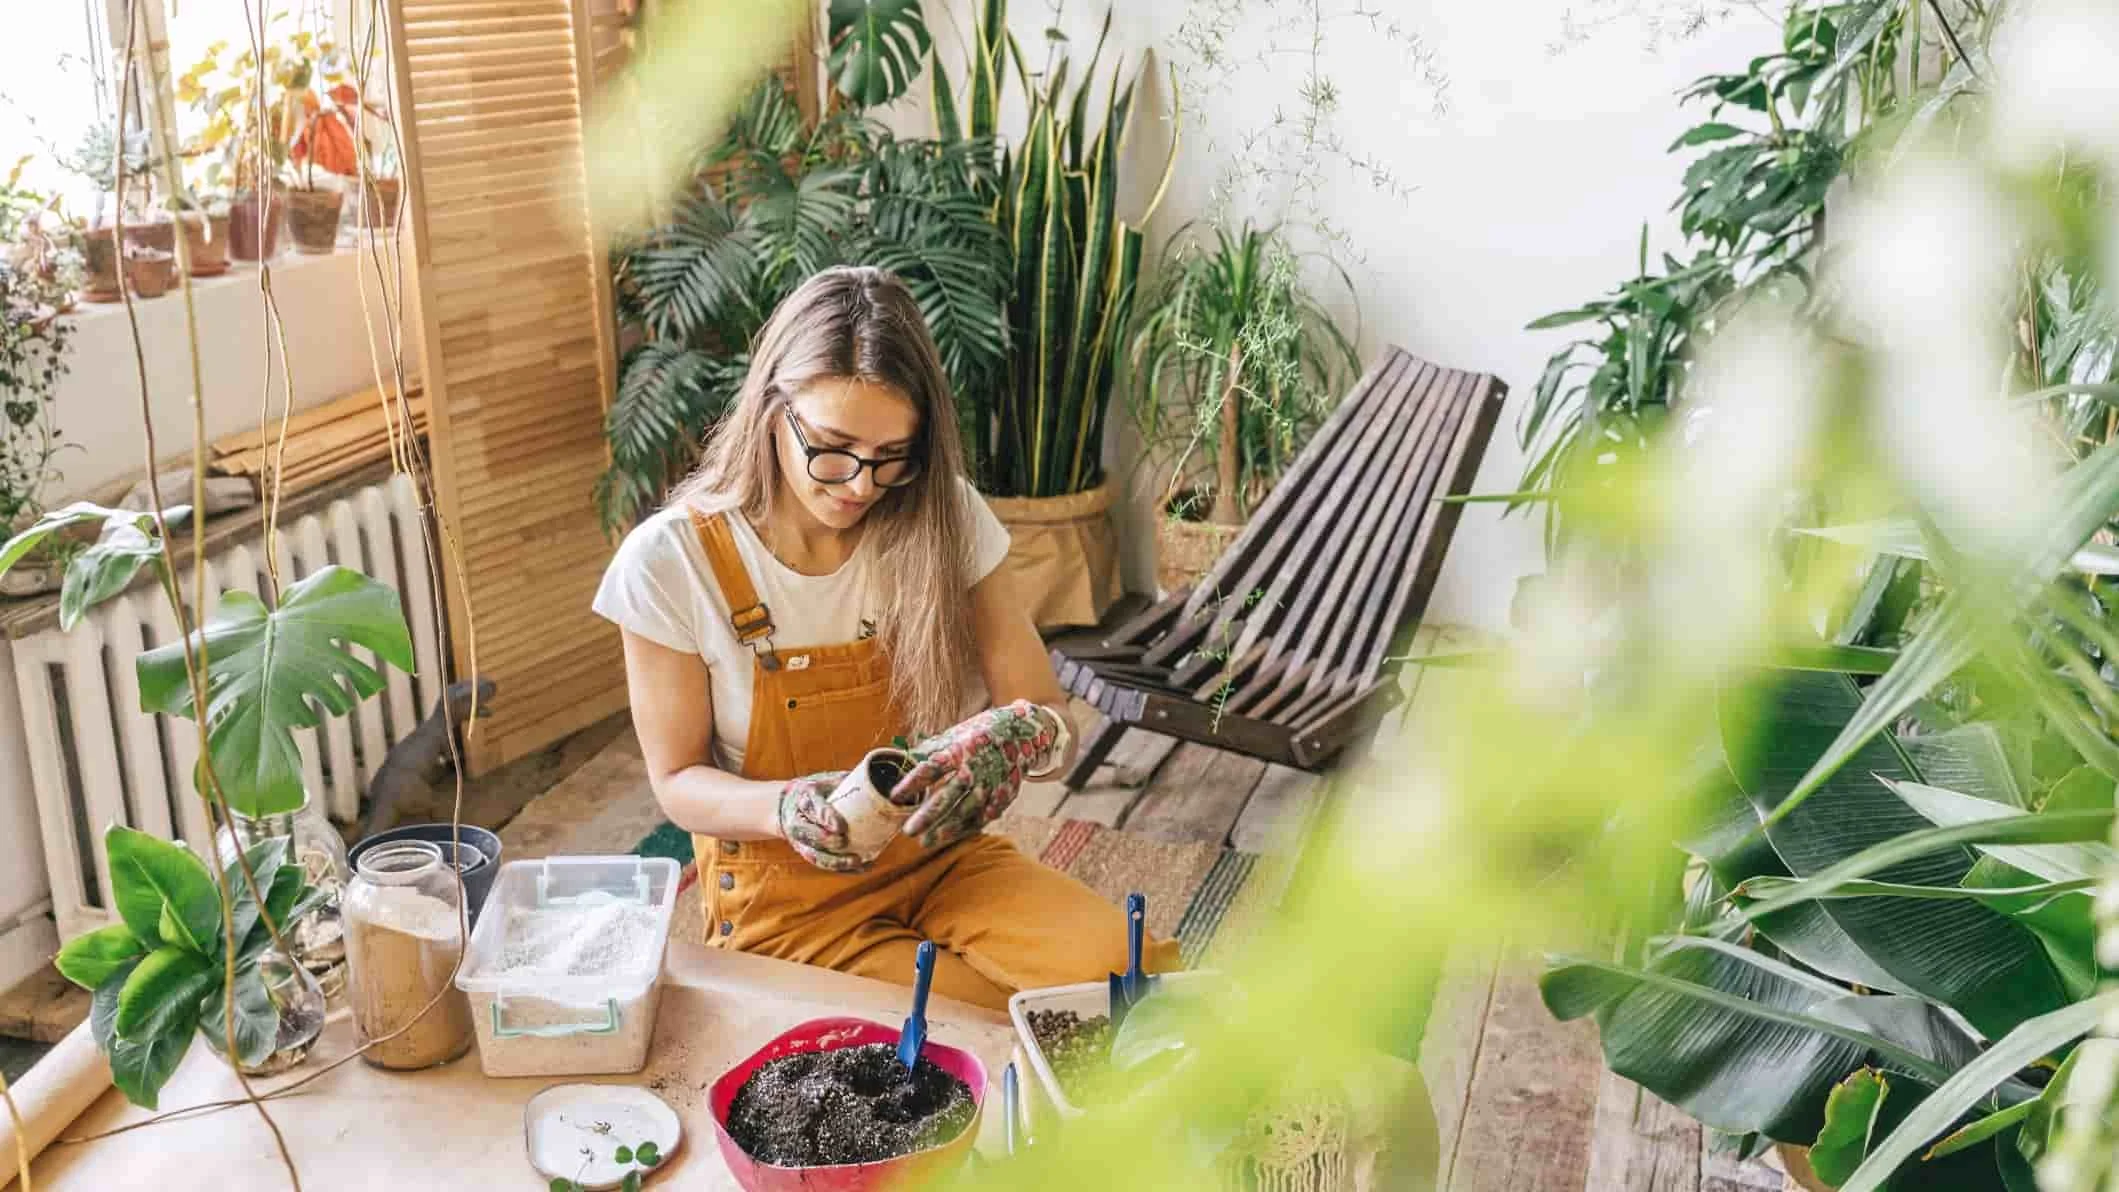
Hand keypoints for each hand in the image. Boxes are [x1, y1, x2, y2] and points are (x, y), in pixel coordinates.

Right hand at [775, 771, 869, 871]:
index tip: (840, 827)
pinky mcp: (808, 853)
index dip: (827, 818)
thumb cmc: (818, 791)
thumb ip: (849, 782)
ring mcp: (802, 841)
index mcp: (806, 798)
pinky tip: (862, 867)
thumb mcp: (828, 780)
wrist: (790, 805)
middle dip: (828, 841)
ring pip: (815, 855)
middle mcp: (799, 821)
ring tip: (857, 861)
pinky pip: (824, 864)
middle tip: (844, 842)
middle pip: (811, 835)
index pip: (814, 808)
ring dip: (835, 862)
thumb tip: (880, 783)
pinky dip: (842, 869)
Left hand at [898, 702, 1063, 848]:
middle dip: (928, 815)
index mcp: (959, 749)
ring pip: (966, 811)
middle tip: (908, 831)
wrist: (1022, 732)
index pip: (932, 767)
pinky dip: (966, 828)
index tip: (895, 797)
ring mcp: (991, 783)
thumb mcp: (954, 735)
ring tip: (926, 842)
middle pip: (949, 794)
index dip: (913, 782)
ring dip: (946, 828)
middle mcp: (975, 767)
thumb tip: (900, 760)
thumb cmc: (978, 735)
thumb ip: (929, 750)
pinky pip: (983, 816)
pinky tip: (950, 837)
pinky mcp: (1003, 795)